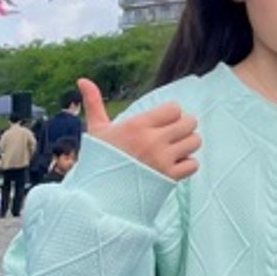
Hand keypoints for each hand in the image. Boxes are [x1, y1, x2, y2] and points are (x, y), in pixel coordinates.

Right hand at [77, 78, 199, 180]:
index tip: (161, 123)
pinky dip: (187, 165)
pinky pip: (193, 164)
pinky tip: (173, 165)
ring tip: (173, 149)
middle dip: (183, 127)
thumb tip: (82, 79)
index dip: (171, 114)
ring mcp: (162, 160)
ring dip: (187, 145)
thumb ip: (94, 102)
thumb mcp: (97, 130)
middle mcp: (153, 141)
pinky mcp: (168, 179)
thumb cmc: (98, 160)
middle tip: (170, 135)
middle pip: (190, 122)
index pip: (174, 108)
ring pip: (194, 141)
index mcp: (138, 125)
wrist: (97, 196)